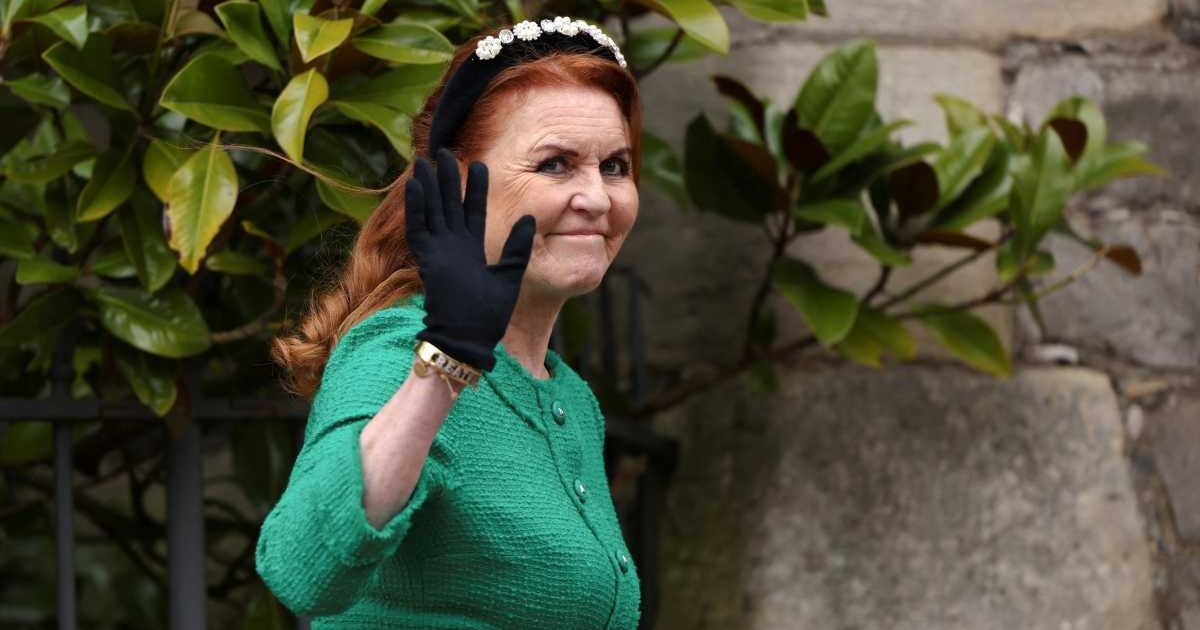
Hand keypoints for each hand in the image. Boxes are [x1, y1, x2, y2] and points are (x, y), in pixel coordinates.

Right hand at [405, 148, 535, 371]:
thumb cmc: (488, 316)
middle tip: (444, 152)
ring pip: (431, 211)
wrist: (468, 339)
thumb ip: (517, 247)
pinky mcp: (427, 260)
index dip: (475, 189)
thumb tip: (529, 218)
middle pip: (448, 204)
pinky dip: (416, 208)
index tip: (479, 164)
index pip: (473, 211)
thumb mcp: (509, 276)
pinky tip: (414, 186)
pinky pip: (418, 229)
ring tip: (425, 160)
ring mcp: (438, 252)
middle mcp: (452, 247)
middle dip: (446, 178)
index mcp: (471, 250)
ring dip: (427, 186)